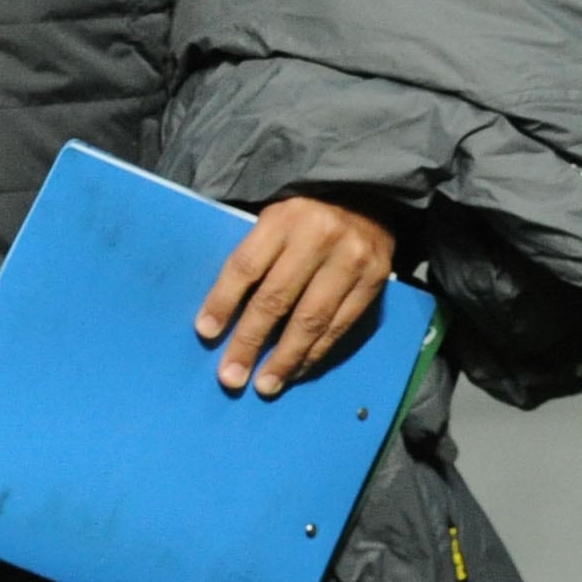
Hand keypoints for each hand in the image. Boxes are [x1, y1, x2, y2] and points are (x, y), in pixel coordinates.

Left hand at [196, 196, 399, 397]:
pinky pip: (341, 325)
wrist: (370, 196)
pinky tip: (298, 370)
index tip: (206, 333)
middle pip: (276, 299)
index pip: (246, 266)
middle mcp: (318, 236)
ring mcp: (351, 259)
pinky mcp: (375, 279)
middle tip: (230, 377)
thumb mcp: (274, 218)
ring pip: (311, 319)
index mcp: (283, 217)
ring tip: (265, 385)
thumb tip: (220, 313)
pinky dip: (316, 352)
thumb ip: (254, 255)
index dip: (223, 302)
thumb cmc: (307, 215)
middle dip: (250, 342)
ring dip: (285, 358)